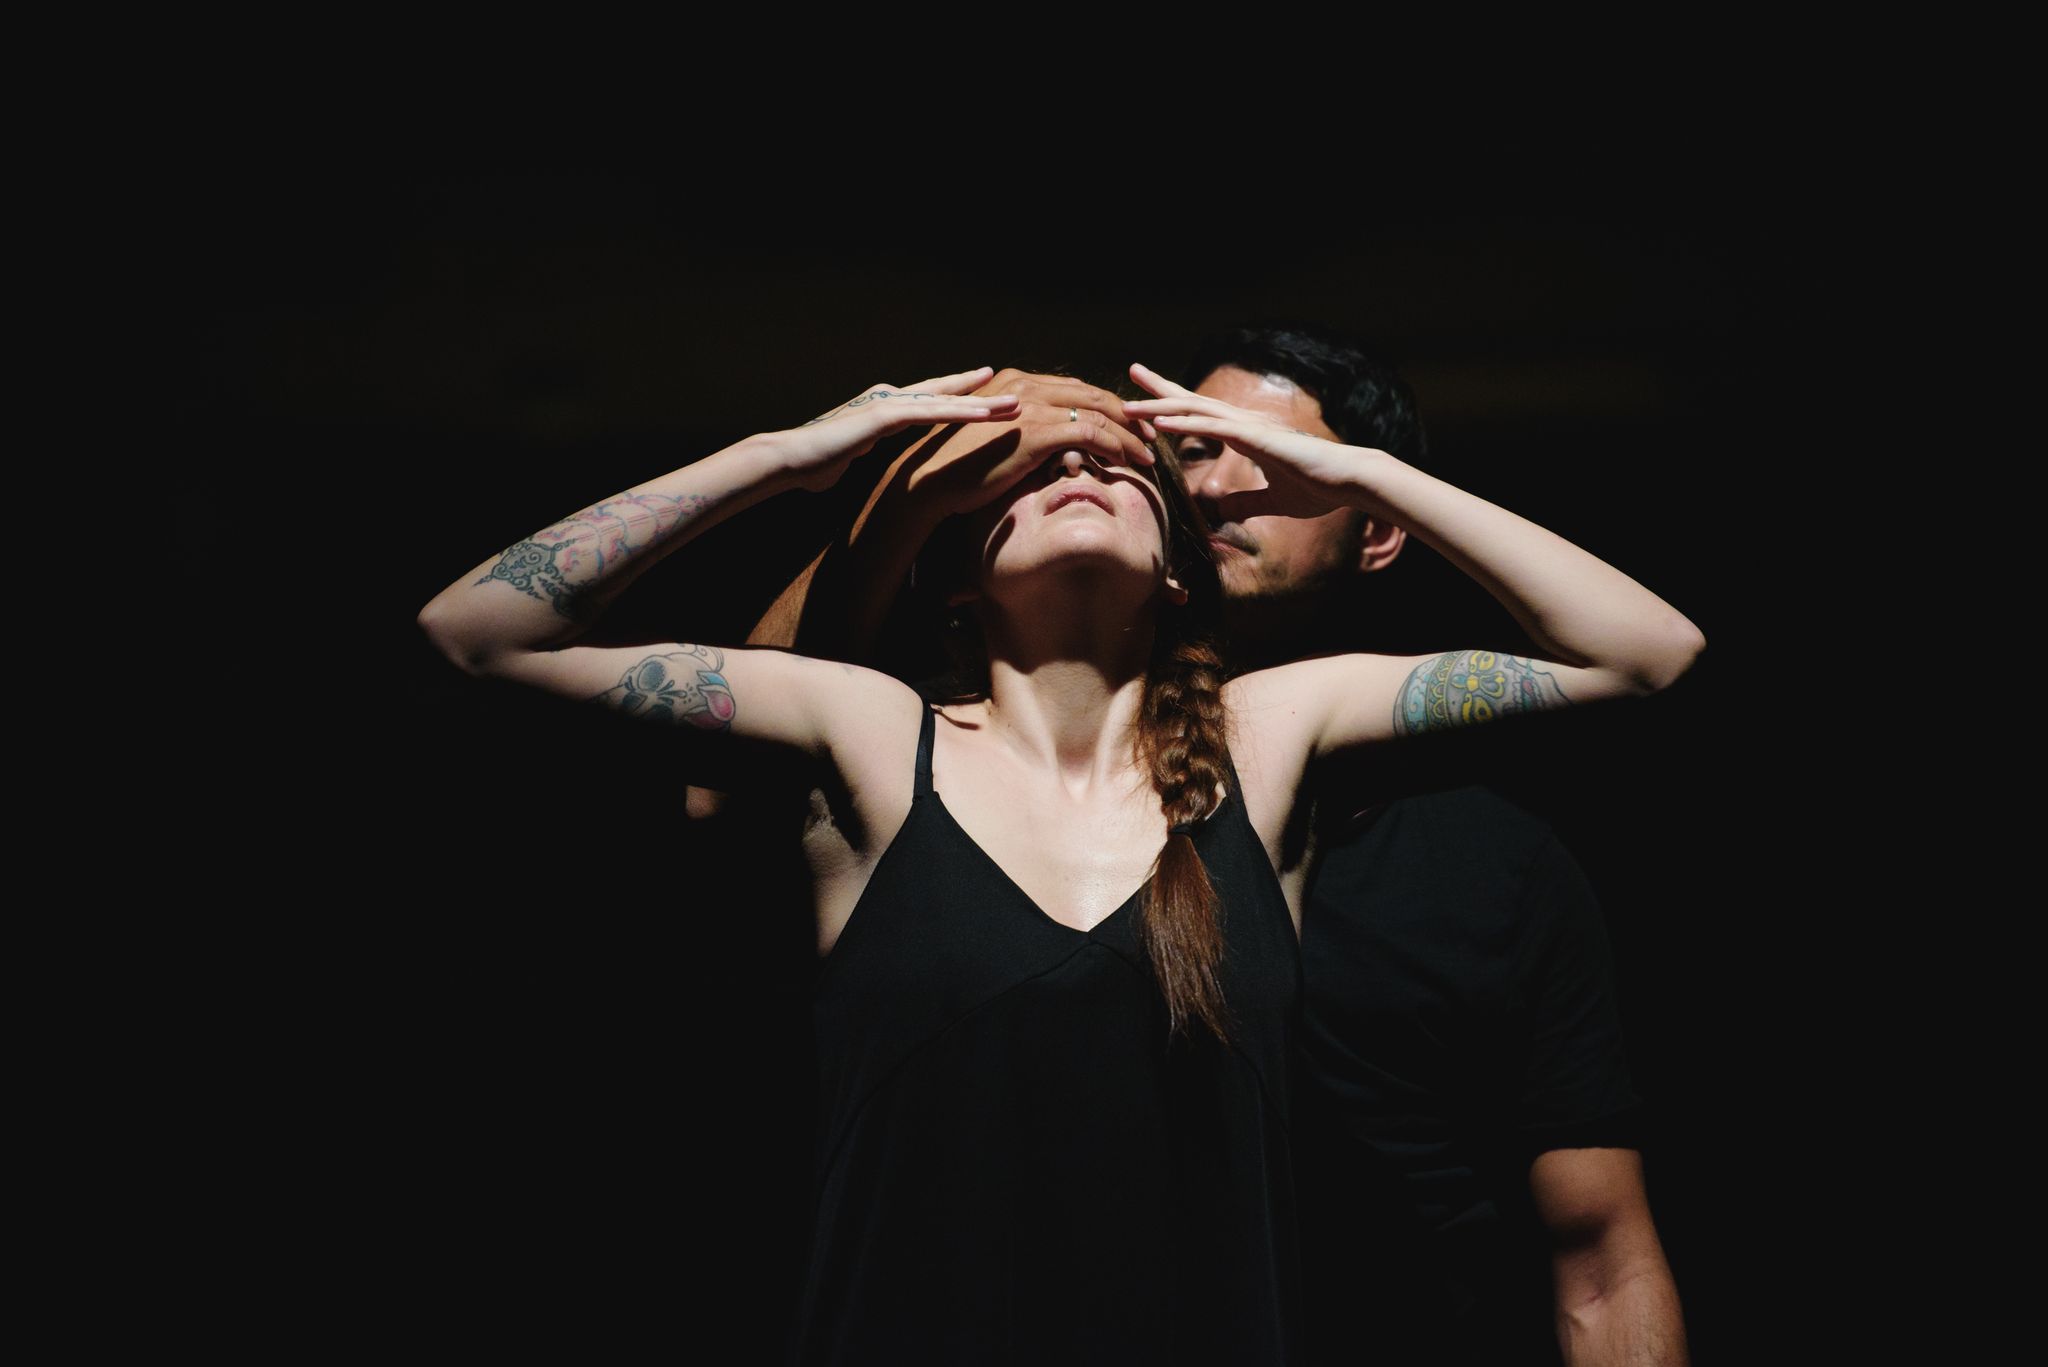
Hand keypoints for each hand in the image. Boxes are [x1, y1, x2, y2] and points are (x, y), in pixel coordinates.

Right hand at [770, 367, 1022, 492]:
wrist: (788, 459)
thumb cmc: (815, 463)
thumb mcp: (853, 457)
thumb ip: (868, 452)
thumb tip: (870, 459)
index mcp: (884, 409)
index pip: (930, 402)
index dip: (960, 400)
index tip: (987, 398)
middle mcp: (889, 399)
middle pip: (944, 395)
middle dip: (980, 394)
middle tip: (1015, 390)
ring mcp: (887, 404)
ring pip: (945, 401)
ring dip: (982, 403)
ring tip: (1016, 404)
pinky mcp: (884, 416)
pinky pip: (931, 414)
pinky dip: (961, 413)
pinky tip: (987, 415)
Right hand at [899, 368, 1157, 518]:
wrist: (928, 480)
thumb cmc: (953, 468)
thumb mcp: (989, 439)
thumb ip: (1016, 431)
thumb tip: (1041, 446)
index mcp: (1011, 382)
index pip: (1071, 389)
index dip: (1104, 406)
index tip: (1125, 424)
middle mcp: (1023, 384)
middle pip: (1090, 394)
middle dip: (1126, 414)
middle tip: (1149, 434)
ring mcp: (1031, 404)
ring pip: (1098, 412)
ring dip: (1129, 433)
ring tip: (1148, 452)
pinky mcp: (1037, 429)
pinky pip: (1091, 433)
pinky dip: (1117, 446)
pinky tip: (1131, 462)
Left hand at [1122, 361, 1380, 521]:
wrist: (1349, 482)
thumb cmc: (1319, 487)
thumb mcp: (1272, 500)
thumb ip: (1246, 503)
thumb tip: (1220, 512)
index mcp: (1246, 433)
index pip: (1202, 413)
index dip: (1173, 403)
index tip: (1146, 395)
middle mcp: (1245, 423)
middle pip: (1193, 401)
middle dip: (1159, 387)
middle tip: (1132, 371)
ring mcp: (1251, 427)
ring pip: (1196, 411)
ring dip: (1161, 406)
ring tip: (1129, 405)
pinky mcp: (1258, 438)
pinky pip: (1214, 429)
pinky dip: (1185, 424)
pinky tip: (1160, 423)